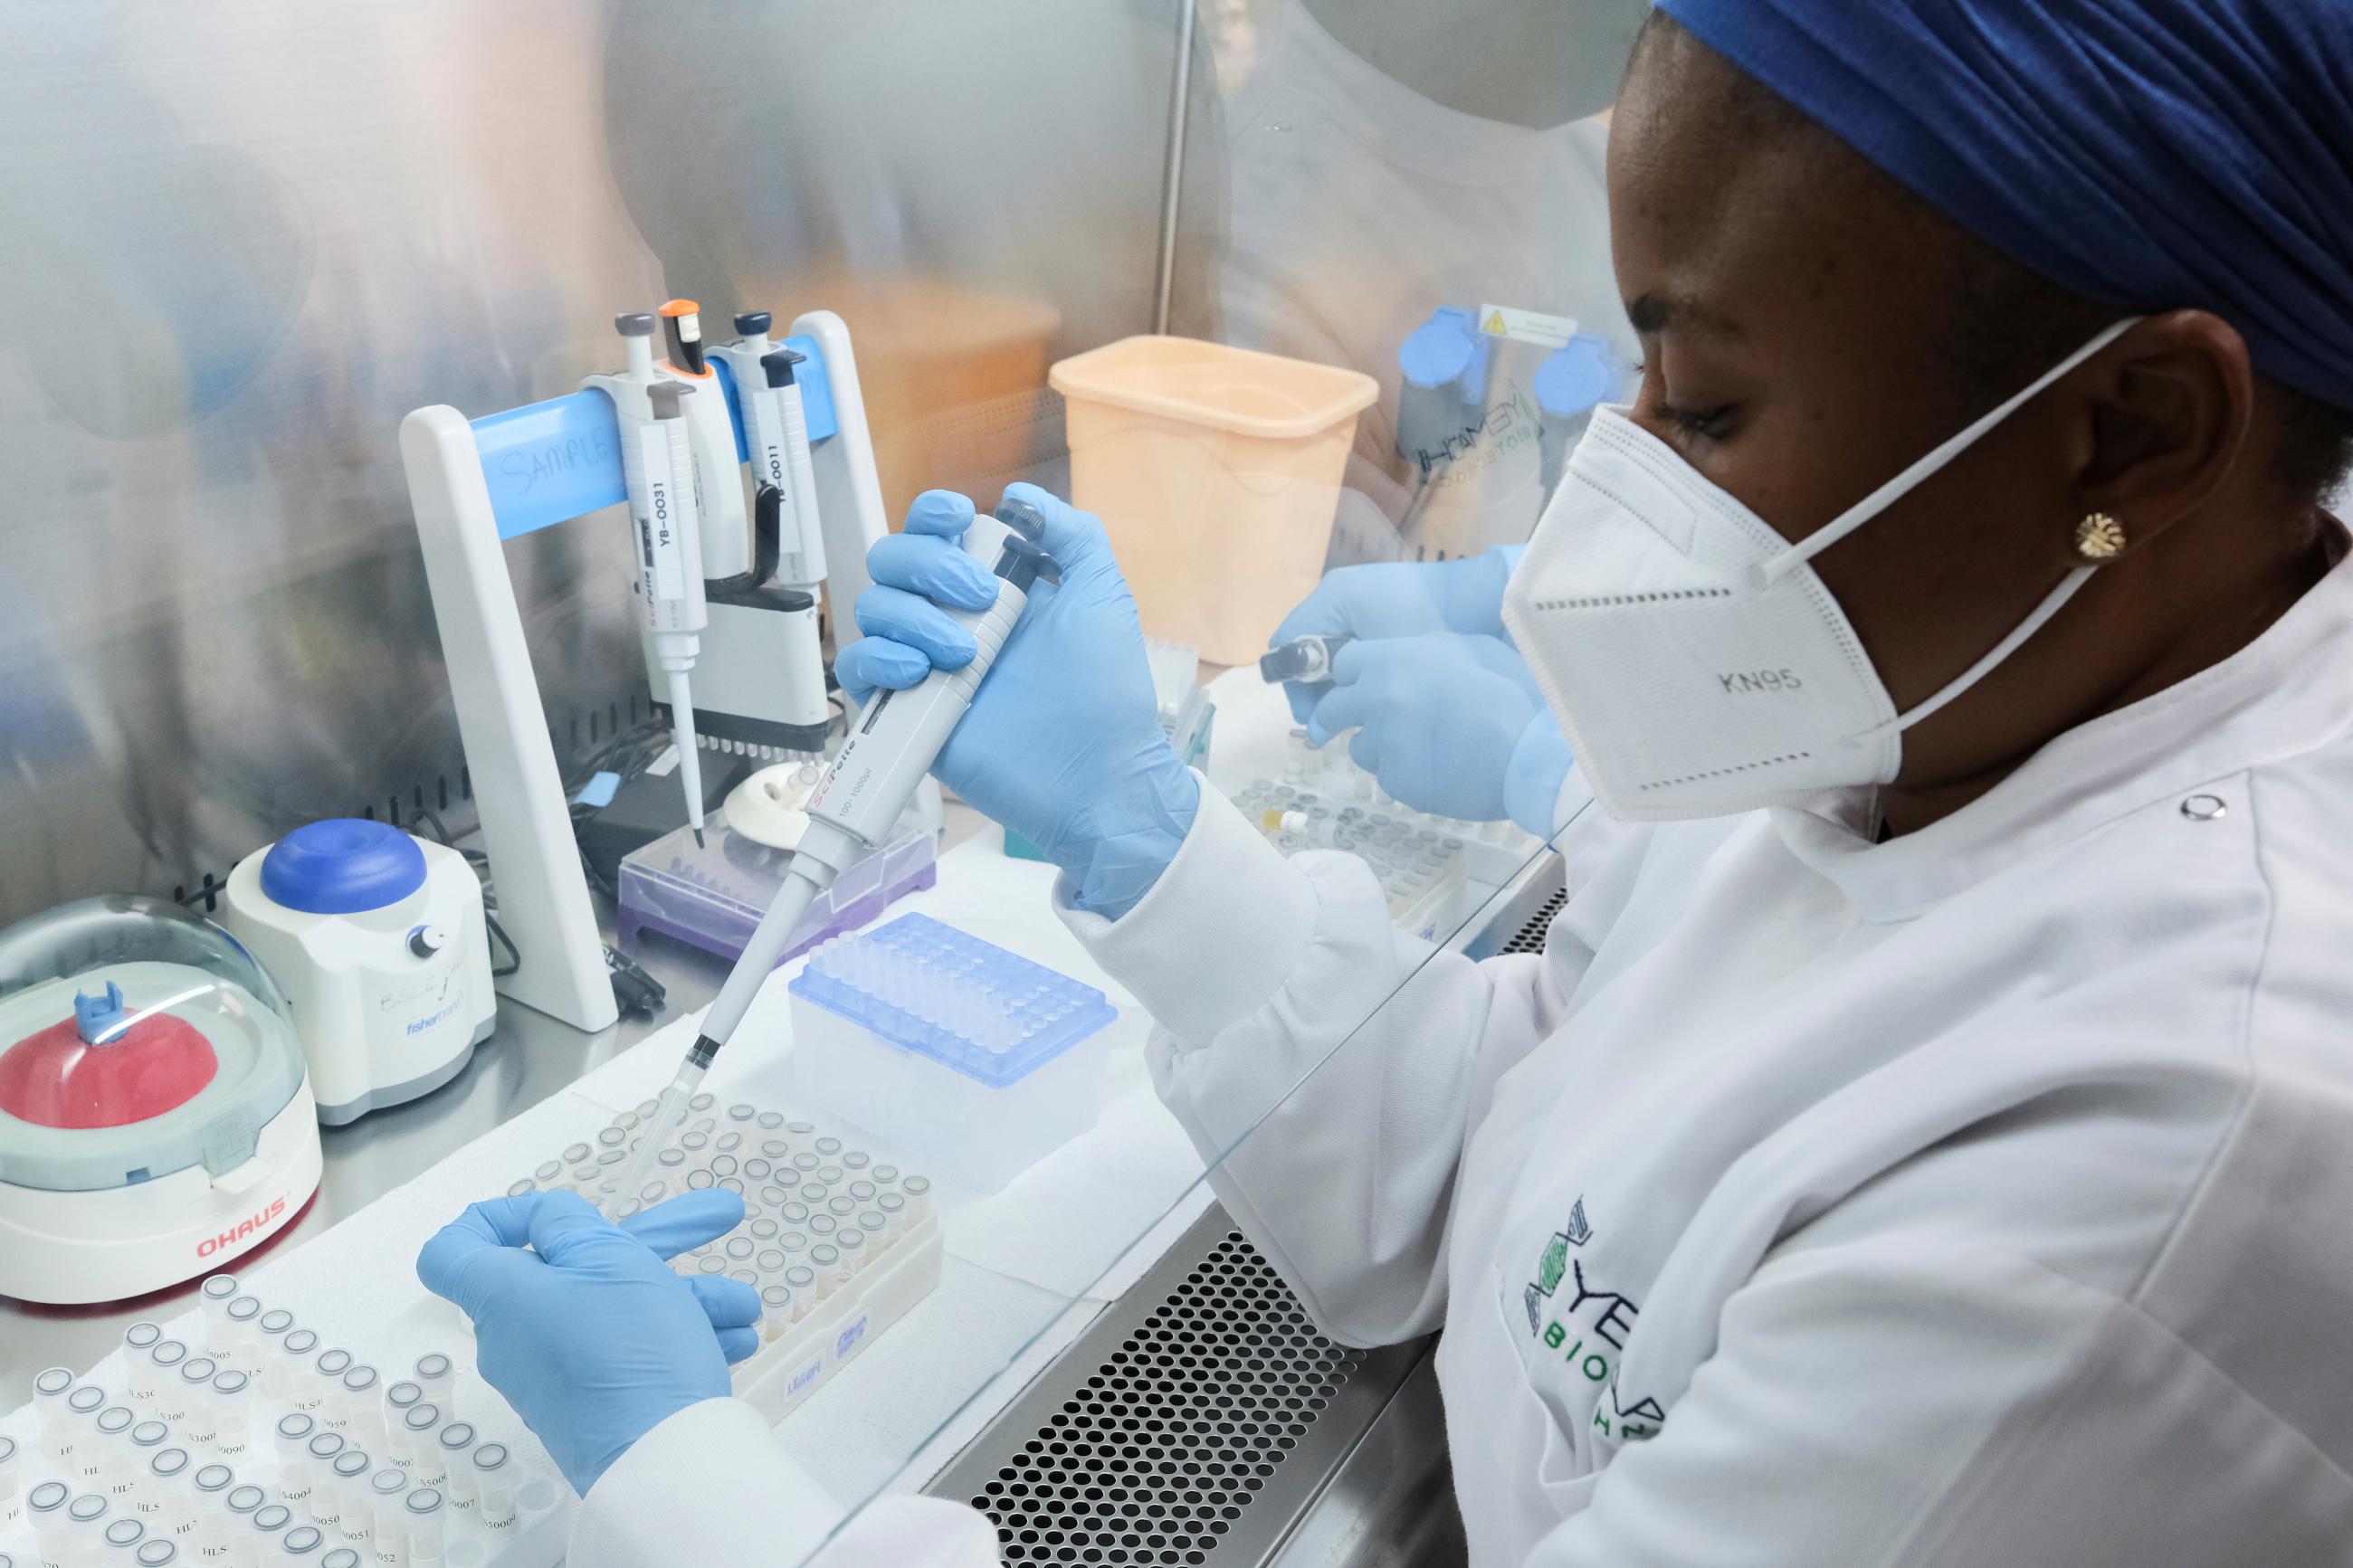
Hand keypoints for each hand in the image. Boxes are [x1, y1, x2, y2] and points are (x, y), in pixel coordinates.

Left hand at [416, 1189, 761, 1494]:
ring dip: (686, 1296)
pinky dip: (679, 1335)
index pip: (453, 1251)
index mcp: (503, 1296)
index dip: (492, 1217)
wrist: (664, 1460)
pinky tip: (735, 1336)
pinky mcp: (591, 1406)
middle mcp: (519, 1337)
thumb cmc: (630, 1347)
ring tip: (744, 1304)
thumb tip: (546, 1223)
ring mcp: (556, 1375)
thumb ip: (570, 1223)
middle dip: (658, 1241)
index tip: (545, 1211)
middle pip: (575, 1269)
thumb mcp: (609, 1258)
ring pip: (617, 1310)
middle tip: (716, 1216)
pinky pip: (628, 1352)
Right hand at [832, 483, 1199, 919]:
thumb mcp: (1103, 596)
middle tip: (982, 597)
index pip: (936, 531)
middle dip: (926, 564)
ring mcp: (926, 663)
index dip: (933, 515)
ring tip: (965, 652)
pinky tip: (918, 670)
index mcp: (992, 586)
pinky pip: (858, 670)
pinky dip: (878, 659)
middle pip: (892, 560)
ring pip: (873, 608)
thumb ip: (1073, 535)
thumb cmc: (1107, 691)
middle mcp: (951, 617)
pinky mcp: (907, 711)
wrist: (1099, 775)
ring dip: (912, 616)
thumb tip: (1018, 494)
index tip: (959, 522)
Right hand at [1268, 547, 1522, 720]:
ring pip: (1327, 647)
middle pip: (1305, 646)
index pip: (1288, 643)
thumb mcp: (1380, 664)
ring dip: (1334, 680)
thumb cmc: (1426, 631)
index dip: (1294, 684)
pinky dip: (1353, 668)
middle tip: (1329, 724)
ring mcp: (1358, 597)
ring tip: (1353, 712)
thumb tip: (1313, 724)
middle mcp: (1338, 593)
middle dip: (1314, 687)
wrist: (1480, 603)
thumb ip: (1340, 690)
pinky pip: (1349, 640)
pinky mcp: (1378, 607)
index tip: (1312, 717)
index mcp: (1333, 597)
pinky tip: (1371, 692)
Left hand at [1308, 634, 1571, 830]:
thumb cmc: (1511, 691)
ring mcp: (1386, 744)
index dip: (1353, 674)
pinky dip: (1403, 772)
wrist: (1534, 750)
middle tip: (1354, 721)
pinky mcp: (1398, 782)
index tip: (1360, 683)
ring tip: (1416, 747)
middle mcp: (1381, 699)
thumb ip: (1422, 652)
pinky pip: (1387, 776)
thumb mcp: (1467, 649)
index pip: (1343, 663)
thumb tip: (1402, 656)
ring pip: (1359, 747)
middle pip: (1333, 708)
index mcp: (1396, 659)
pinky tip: (1435, 767)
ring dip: (1377, 746)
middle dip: (1343, 713)